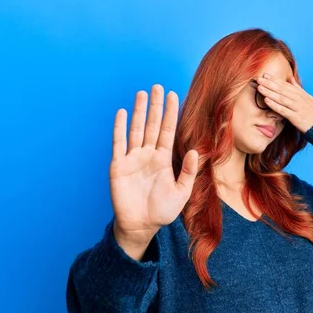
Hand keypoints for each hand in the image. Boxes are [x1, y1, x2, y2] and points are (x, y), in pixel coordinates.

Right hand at [109, 85, 198, 236]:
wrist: (141, 226)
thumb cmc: (162, 211)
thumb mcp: (181, 193)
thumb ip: (187, 172)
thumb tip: (193, 151)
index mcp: (163, 159)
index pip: (167, 131)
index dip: (170, 114)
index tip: (174, 95)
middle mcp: (148, 155)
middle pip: (151, 125)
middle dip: (155, 106)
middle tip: (158, 86)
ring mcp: (132, 159)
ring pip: (136, 130)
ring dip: (138, 112)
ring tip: (142, 93)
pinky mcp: (118, 166)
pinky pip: (119, 143)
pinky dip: (120, 128)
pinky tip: (122, 113)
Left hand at [256, 73, 312, 133]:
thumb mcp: (307, 97)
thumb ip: (297, 88)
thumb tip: (290, 78)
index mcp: (300, 94)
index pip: (285, 85)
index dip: (275, 80)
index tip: (265, 75)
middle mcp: (298, 99)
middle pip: (282, 90)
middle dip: (269, 84)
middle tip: (258, 79)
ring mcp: (297, 108)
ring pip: (281, 98)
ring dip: (270, 92)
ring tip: (260, 87)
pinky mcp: (296, 117)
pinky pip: (284, 110)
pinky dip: (275, 105)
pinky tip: (266, 101)